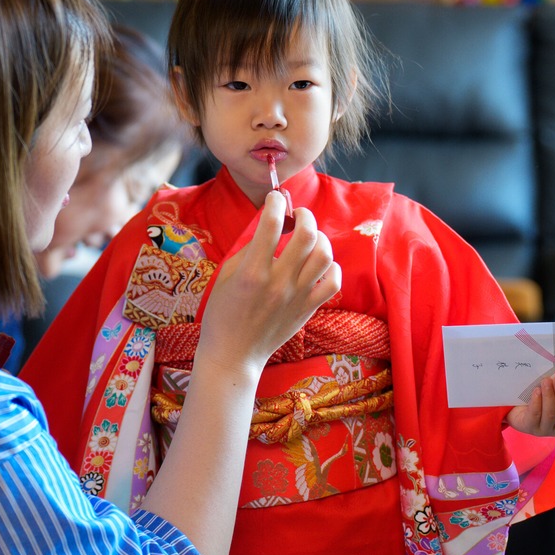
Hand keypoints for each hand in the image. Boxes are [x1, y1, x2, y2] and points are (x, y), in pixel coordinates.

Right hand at [197, 190, 340, 378]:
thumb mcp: (225, 276)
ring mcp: (297, 297)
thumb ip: (248, 249)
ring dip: (319, 238)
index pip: (271, 224)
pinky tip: (319, 264)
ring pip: (324, 254)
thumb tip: (268, 226)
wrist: (233, 355)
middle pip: (307, 234)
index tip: (274, 199)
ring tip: (310, 237)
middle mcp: (278, 282)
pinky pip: (333, 281)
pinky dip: (331, 266)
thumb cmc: (222, 315)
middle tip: (297, 215)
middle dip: (304, 215)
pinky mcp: (308, 309)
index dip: (275, 203)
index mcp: (252, 271)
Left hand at [505, 372, 554, 436]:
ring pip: (550, 413)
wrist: (517, 411)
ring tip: (546, 381)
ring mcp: (545, 430)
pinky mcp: (530, 427)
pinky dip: (537, 402)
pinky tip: (536, 391)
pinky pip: (535, 415)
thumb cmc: (539, 400)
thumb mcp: (551, 394)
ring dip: (549, 396)